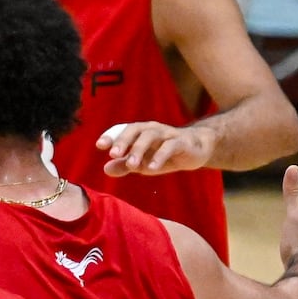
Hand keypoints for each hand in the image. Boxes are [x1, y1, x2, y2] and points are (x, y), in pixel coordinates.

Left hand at [99, 121, 214, 176]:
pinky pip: (170, 146)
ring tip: (132, 165)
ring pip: (152, 136)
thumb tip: (106, 169)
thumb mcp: (143, 162)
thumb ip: (124, 165)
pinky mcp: (183, 142)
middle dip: (123, 140)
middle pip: (135, 129)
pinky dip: (160, 156)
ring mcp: (168, 134)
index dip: (111, 135)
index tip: (100, 145)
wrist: (197, 149)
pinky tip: (152, 168)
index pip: (123, 129)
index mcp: (140, 132)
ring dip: (140, 149)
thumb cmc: (165, 154)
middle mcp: (152, 129)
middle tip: (113, 154)